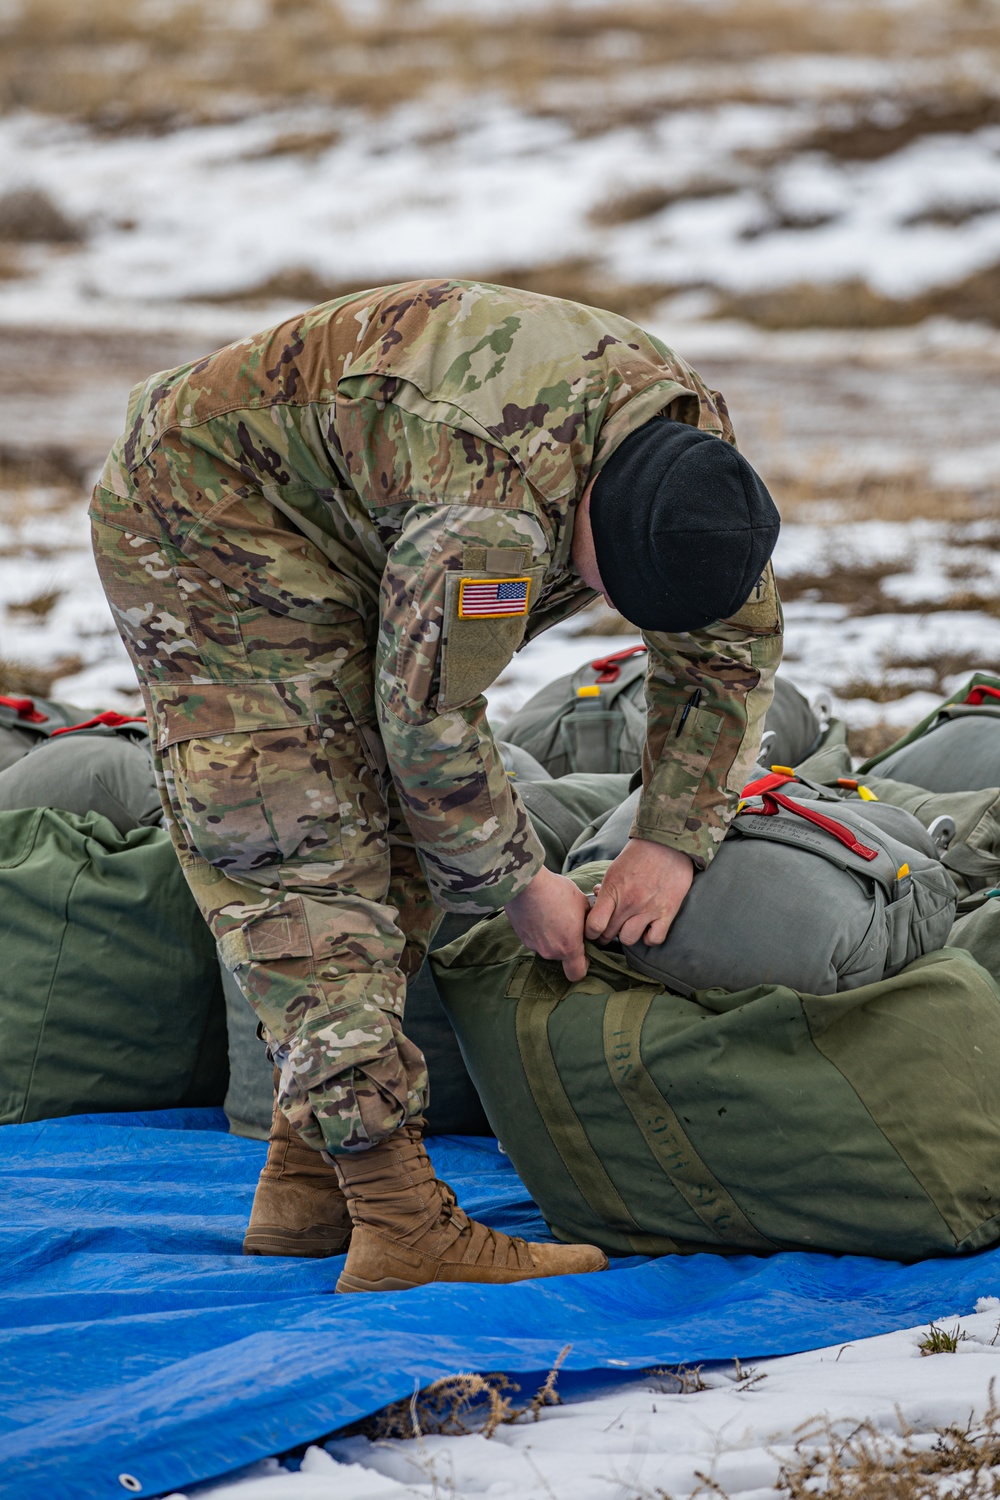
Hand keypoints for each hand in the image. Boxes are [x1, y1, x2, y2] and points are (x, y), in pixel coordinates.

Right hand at [506, 865, 589, 981]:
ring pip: (548, 946)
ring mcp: (533, 945)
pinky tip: (540, 912)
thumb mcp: (582, 902)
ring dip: (552, 936)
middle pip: (562, 957)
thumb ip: (589, 919)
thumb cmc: (556, 891)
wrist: (525, 883)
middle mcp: (550, 951)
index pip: (577, 974)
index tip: (584, 950)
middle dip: (567, 943)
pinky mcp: (521, 936)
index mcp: (569, 947)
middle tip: (568, 923)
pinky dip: (539, 930)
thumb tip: (591, 921)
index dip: (584, 965)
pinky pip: (535, 938)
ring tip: (552, 913)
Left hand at [586, 838, 693, 948]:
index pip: (594, 925)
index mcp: (613, 890)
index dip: (590, 932)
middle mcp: (629, 903)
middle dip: (605, 936)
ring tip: (628, 927)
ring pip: (629, 940)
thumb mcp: (614, 869)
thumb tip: (597, 897)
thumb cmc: (638, 854)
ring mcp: (648, 909)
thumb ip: (606, 888)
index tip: (593, 931)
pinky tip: (647, 928)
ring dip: (626, 935)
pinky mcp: (667, 912)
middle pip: (609, 935)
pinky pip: (654, 939)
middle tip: (608, 931)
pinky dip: (649, 937)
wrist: (667, 843)